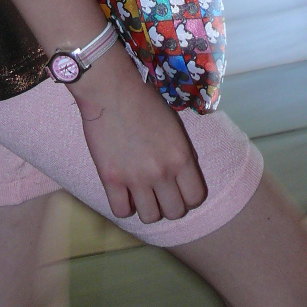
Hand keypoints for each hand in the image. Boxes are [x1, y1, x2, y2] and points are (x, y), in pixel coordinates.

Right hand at [70, 42, 207, 223]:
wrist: (111, 89)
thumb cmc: (144, 99)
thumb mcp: (173, 124)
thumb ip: (180, 151)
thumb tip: (183, 171)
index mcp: (181, 156)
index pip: (195, 198)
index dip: (188, 196)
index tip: (178, 188)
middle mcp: (162, 172)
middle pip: (174, 212)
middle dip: (169, 204)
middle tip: (159, 191)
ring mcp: (136, 178)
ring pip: (150, 217)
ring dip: (147, 207)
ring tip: (141, 193)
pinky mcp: (111, 179)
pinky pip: (121, 212)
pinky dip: (123, 205)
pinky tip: (123, 192)